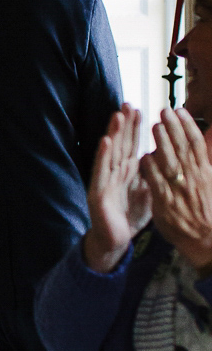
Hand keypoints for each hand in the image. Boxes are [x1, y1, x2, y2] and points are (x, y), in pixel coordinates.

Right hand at [84, 106, 149, 271]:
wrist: (115, 242)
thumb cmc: (128, 218)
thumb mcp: (147, 194)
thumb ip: (151, 176)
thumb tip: (160, 158)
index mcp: (126, 172)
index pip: (131, 146)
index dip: (134, 128)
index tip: (139, 109)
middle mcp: (114, 173)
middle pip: (120, 144)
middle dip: (124, 124)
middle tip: (127, 103)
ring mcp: (104, 181)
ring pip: (110, 154)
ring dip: (113, 134)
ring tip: (117, 116)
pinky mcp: (97, 193)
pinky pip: (100, 172)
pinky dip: (103, 156)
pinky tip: (105, 142)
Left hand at [140, 107, 211, 269]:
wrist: (205, 240)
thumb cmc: (205, 210)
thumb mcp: (209, 182)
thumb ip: (205, 160)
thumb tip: (206, 137)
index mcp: (204, 172)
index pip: (196, 144)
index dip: (188, 126)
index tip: (180, 110)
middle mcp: (194, 179)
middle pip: (184, 149)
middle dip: (174, 128)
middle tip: (164, 111)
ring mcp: (180, 191)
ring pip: (171, 163)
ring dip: (163, 143)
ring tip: (155, 126)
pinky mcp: (167, 203)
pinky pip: (157, 183)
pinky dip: (151, 170)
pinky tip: (144, 156)